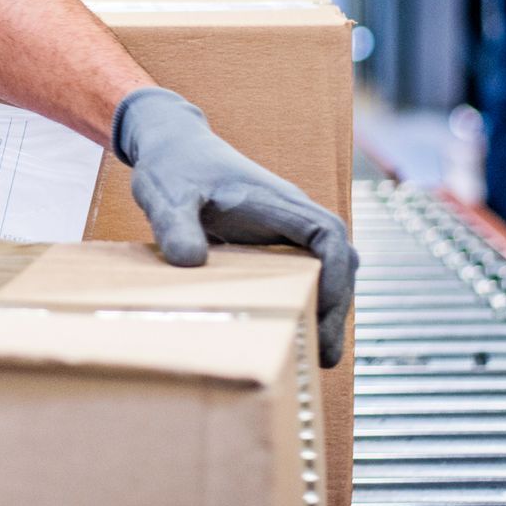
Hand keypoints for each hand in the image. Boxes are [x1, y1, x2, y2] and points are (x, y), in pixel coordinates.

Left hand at [113, 87, 356, 366]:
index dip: (333, 274)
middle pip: (338, 261)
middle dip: (336, 307)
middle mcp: (292, 217)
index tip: (321, 309)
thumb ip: (175, 224)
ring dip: (327, 310)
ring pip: (326, 271)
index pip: (328, 235)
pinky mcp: (270, 245)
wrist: (172, 146)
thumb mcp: (167, 194)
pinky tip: (292, 338)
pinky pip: (303, 276)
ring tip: (317, 358)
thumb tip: (191, 262)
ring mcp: (285, 232)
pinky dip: (306, 305)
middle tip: (323, 357)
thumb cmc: (174, 165)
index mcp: (279, 202)